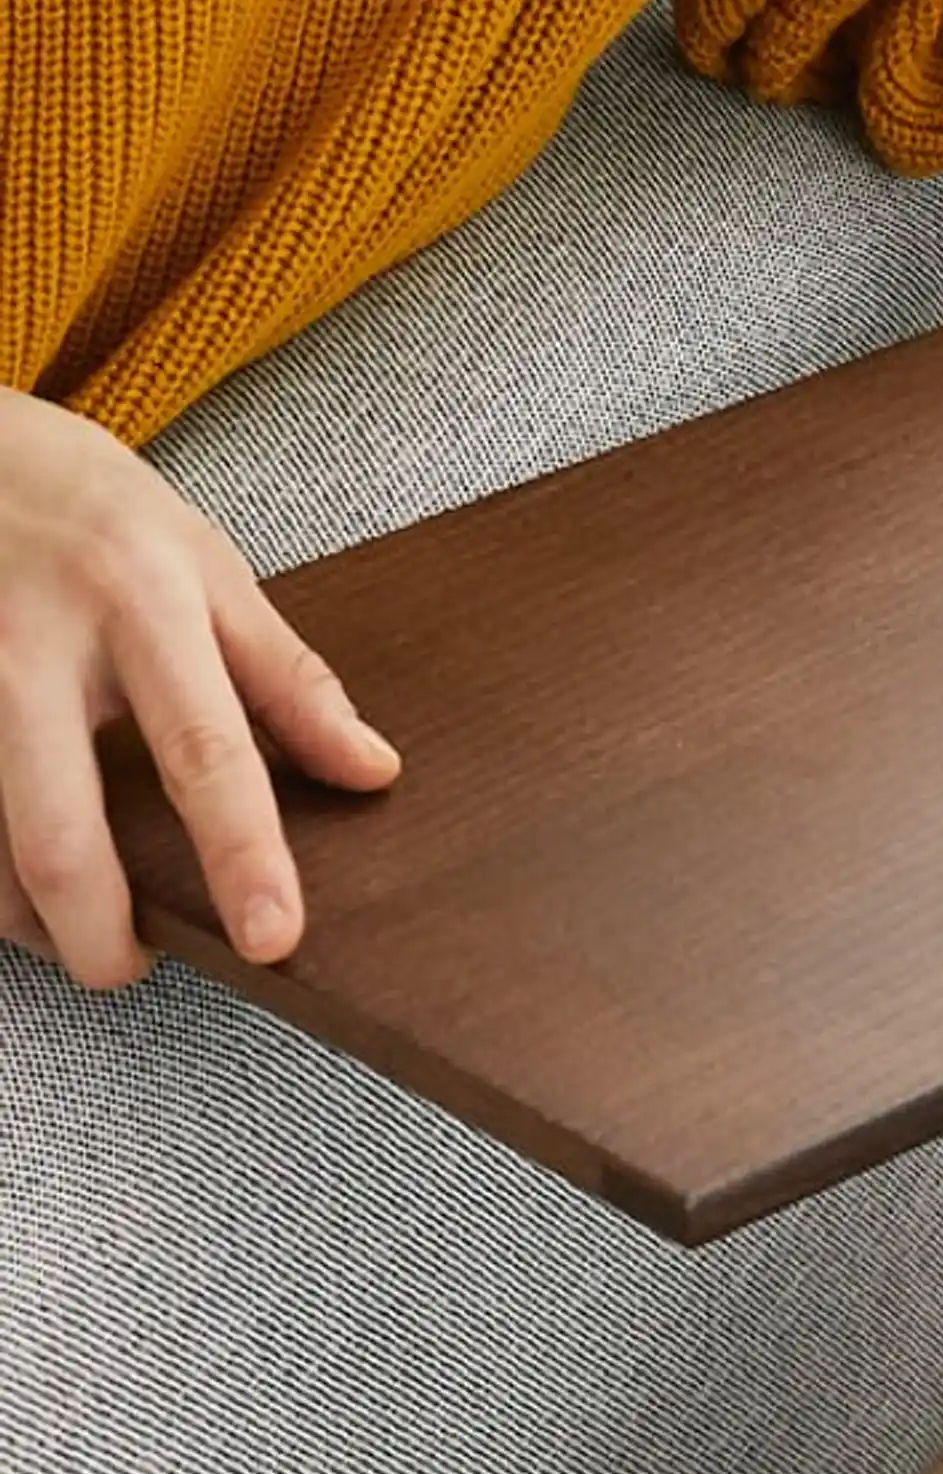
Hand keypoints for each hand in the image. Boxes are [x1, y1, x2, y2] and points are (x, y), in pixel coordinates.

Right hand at [0, 388, 399, 989]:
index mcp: (136, 605)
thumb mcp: (203, 560)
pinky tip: (8, 877)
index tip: (273, 942)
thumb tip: (374, 772)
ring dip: (19, 909)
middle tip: (125, 969)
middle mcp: (29, 644)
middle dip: (94, 932)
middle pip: (58, 831)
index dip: (241, 858)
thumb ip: (287, 677)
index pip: (206, 755)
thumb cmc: (86, 505)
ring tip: (62, 924)